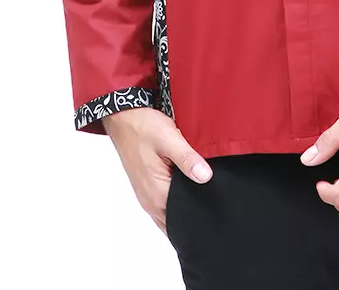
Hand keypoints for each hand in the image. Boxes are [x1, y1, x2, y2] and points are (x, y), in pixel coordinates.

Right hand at [103, 107, 213, 235]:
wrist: (124, 118)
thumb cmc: (143, 127)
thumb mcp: (169, 138)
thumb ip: (187, 159)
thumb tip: (206, 177)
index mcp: (157, 194)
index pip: (185, 218)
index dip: (202, 212)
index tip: (215, 204)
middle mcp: (150, 201)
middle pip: (177, 220)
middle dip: (194, 212)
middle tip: (211, 196)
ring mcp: (147, 196)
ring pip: (170, 213)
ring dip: (184, 205)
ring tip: (199, 188)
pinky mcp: (147, 188)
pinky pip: (164, 204)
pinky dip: (176, 200)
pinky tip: (184, 185)